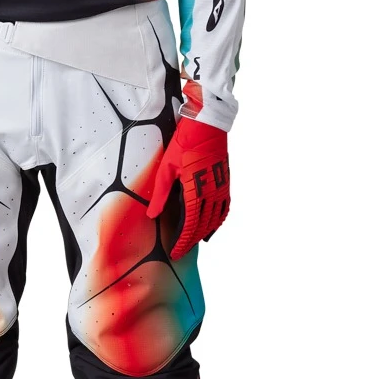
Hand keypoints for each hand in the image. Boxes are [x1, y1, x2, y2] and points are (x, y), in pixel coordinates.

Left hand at [147, 117, 229, 260]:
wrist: (207, 126)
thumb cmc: (184, 144)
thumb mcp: (166, 169)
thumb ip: (160, 194)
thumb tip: (152, 215)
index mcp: (196, 191)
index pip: (190, 226)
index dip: (183, 242)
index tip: (175, 252)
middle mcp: (212, 194)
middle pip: (202, 226)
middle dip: (191, 241)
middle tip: (181, 251)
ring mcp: (221, 189)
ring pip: (215, 220)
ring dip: (204, 234)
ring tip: (193, 242)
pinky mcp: (225, 183)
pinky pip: (224, 210)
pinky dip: (217, 222)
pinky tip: (210, 228)